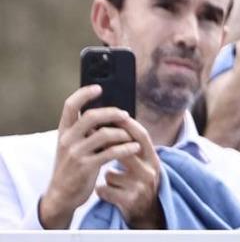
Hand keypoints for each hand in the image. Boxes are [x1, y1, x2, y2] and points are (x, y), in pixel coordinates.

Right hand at [39, 87, 142, 228]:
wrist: (61, 196)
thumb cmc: (72, 167)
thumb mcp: (72, 146)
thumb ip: (84, 131)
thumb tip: (110, 113)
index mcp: (64, 132)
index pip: (70, 106)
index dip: (84, 94)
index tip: (99, 88)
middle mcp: (67, 140)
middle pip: (92, 116)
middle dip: (113, 112)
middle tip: (125, 115)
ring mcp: (75, 154)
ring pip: (104, 134)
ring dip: (123, 132)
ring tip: (132, 136)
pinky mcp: (85, 167)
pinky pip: (110, 152)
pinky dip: (126, 148)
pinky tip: (134, 147)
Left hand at [93, 117, 163, 228]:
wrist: (147, 212)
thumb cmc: (139, 182)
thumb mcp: (144, 164)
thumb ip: (134, 148)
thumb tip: (114, 125)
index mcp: (153, 159)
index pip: (142, 136)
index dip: (127, 126)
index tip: (111, 117)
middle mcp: (149, 171)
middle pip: (125, 152)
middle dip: (107, 146)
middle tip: (94, 142)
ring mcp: (139, 187)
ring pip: (110, 173)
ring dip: (106, 175)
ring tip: (113, 179)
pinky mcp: (128, 201)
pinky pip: (104, 189)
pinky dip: (101, 190)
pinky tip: (109, 192)